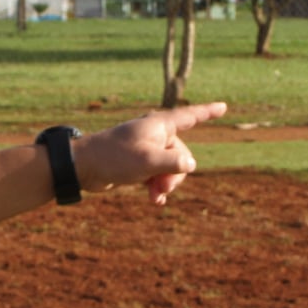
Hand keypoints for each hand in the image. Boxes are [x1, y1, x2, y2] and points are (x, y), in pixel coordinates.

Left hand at [76, 102, 227, 204]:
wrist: (84, 166)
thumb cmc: (115, 157)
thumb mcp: (149, 161)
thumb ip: (175, 162)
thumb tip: (191, 164)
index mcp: (160, 125)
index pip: (190, 116)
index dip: (208, 112)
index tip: (224, 106)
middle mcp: (155, 134)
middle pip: (182, 154)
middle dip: (176, 174)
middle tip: (162, 188)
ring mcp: (146, 148)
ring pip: (170, 168)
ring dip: (166, 184)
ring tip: (154, 196)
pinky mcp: (138, 163)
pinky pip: (157, 175)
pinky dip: (157, 187)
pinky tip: (153, 201)